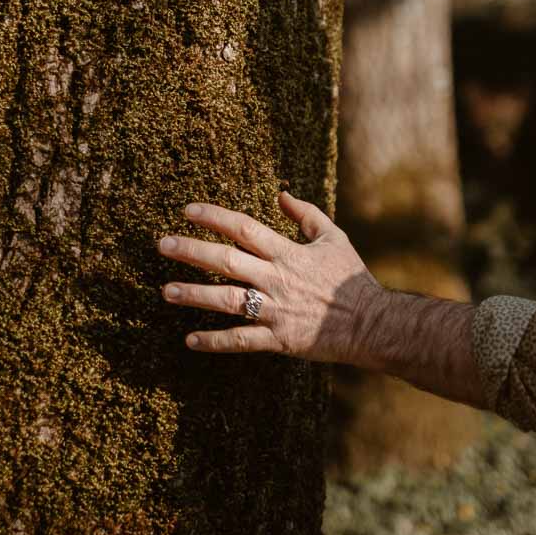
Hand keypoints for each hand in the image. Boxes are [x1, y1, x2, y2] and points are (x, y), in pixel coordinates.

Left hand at [156, 191, 382, 364]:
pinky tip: (190, 340)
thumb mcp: (334, 238)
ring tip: (166, 291)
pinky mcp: (279, 339)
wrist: (373, 324)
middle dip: (192, 252)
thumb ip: (306, 215)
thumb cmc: (351, 279)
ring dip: (195, 295)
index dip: (215, 217)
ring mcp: (276, 310)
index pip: (244, 229)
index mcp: (288, 253)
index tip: (187, 210)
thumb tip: (281, 193)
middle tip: (162, 245)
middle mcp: (277, 279)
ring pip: (228, 301)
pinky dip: (215, 341)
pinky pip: (241, 340)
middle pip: (227, 261)